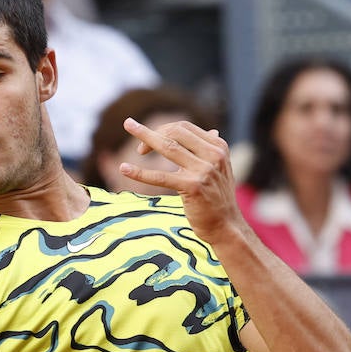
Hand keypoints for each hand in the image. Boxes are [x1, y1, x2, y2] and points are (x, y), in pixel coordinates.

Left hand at [119, 118, 244, 246]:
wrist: (226, 225)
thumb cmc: (218, 198)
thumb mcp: (219, 169)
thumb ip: (210, 152)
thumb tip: (212, 131)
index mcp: (218, 147)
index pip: (184, 128)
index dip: (163, 130)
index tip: (149, 140)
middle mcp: (213, 155)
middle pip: (175, 132)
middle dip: (152, 133)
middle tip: (138, 145)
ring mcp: (203, 170)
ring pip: (167, 147)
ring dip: (144, 138)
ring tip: (128, 127)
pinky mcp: (192, 187)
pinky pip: (160, 176)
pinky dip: (140, 172)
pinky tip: (123, 168)